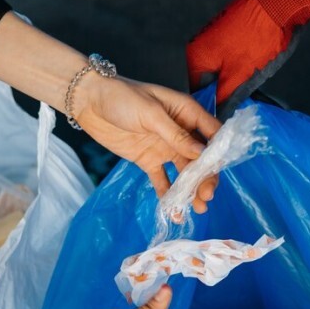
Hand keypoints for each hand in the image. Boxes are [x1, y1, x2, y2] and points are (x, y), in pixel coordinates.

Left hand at [72, 76, 221, 211]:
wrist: (90, 102)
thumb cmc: (122, 97)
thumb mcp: (151, 113)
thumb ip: (176, 135)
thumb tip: (201, 152)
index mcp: (186, 113)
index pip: (211, 134)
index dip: (218, 152)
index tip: (219, 171)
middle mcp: (180, 132)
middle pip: (200, 158)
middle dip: (205, 177)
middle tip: (206, 196)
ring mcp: (164, 148)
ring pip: (185, 172)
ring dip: (191, 190)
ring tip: (197, 209)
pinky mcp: (148, 161)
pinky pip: (162, 180)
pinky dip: (169, 195)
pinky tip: (174, 211)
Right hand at [186, 0, 309, 113]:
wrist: (280, 3)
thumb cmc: (257, 39)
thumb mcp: (239, 77)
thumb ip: (225, 99)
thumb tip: (218, 117)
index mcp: (196, 57)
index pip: (198, 93)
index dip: (213, 106)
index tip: (228, 113)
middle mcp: (201, 45)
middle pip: (210, 80)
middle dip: (226, 91)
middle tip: (245, 98)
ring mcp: (216, 35)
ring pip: (223, 69)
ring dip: (236, 79)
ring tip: (254, 79)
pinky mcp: (231, 30)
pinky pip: (232, 56)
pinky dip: (242, 65)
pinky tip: (257, 64)